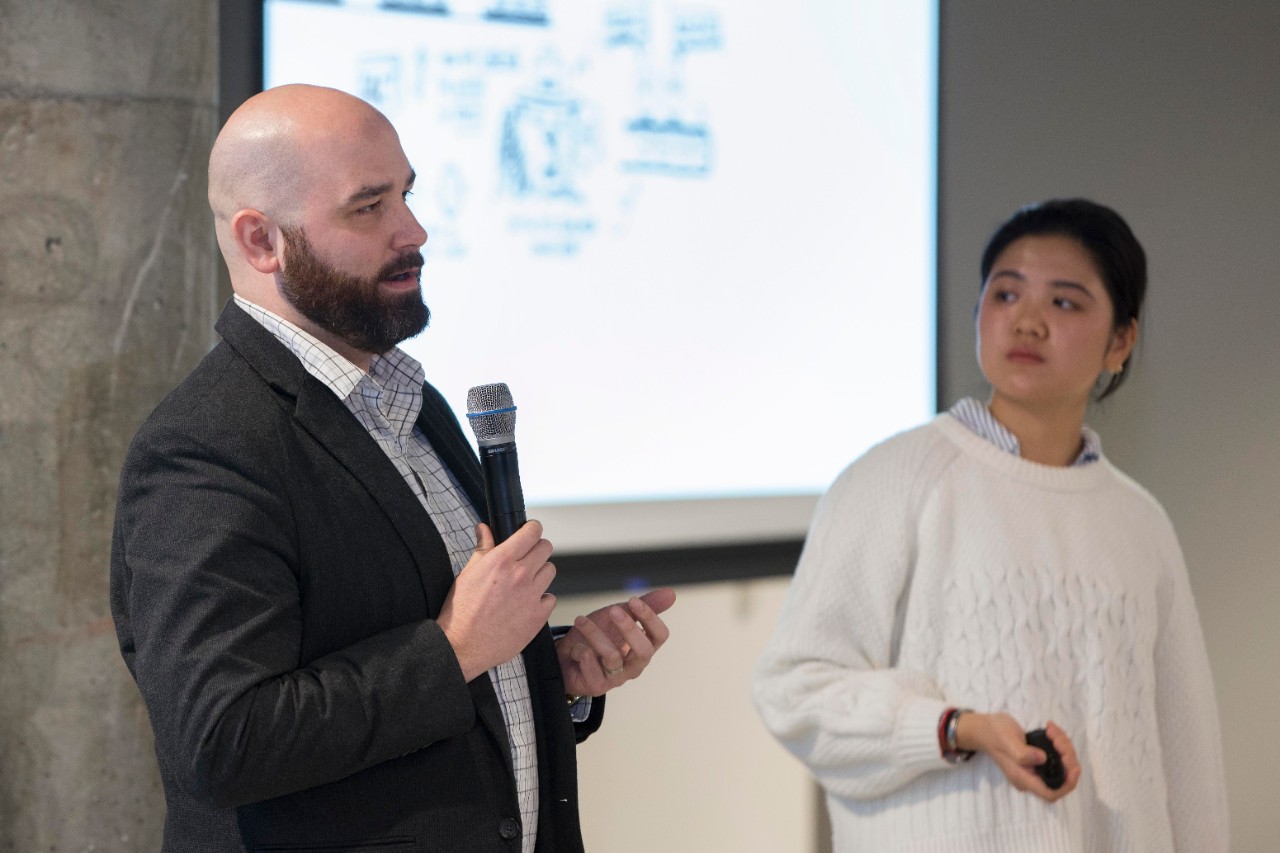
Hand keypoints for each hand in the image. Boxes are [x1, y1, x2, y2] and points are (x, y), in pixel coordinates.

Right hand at [437, 521, 556, 680]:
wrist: (462, 646)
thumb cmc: (461, 611)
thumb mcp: (468, 573)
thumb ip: (482, 548)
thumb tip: (484, 529)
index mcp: (501, 560)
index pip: (532, 532)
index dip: (532, 529)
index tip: (531, 531)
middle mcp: (520, 575)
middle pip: (545, 548)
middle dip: (536, 549)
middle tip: (526, 558)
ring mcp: (531, 596)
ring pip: (550, 571)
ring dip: (540, 573)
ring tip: (525, 583)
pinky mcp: (538, 616)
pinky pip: (551, 598)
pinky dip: (541, 599)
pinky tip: (527, 604)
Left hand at [556, 588, 675, 697]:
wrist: (567, 656)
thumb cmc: (598, 635)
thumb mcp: (619, 615)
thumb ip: (643, 605)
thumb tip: (671, 593)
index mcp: (644, 647)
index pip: (660, 635)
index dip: (650, 617)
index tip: (633, 600)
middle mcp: (634, 665)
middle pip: (644, 651)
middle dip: (629, 628)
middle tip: (613, 611)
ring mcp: (617, 678)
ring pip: (612, 657)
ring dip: (595, 635)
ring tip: (580, 621)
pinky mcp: (597, 686)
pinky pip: (592, 668)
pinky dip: (581, 651)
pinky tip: (575, 646)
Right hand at [954, 713, 1080, 802]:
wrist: (984, 728)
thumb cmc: (994, 733)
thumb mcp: (1007, 740)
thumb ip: (1022, 753)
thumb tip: (1042, 758)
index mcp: (1023, 778)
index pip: (1051, 793)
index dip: (1067, 784)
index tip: (1074, 767)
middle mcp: (1031, 777)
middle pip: (1060, 777)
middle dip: (1066, 757)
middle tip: (1057, 737)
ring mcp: (1035, 769)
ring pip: (1061, 765)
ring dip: (1064, 747)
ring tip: (1051, 730)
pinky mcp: (1037, 759)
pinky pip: (1057, 756)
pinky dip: (1059, 744)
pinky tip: (1051, 730)